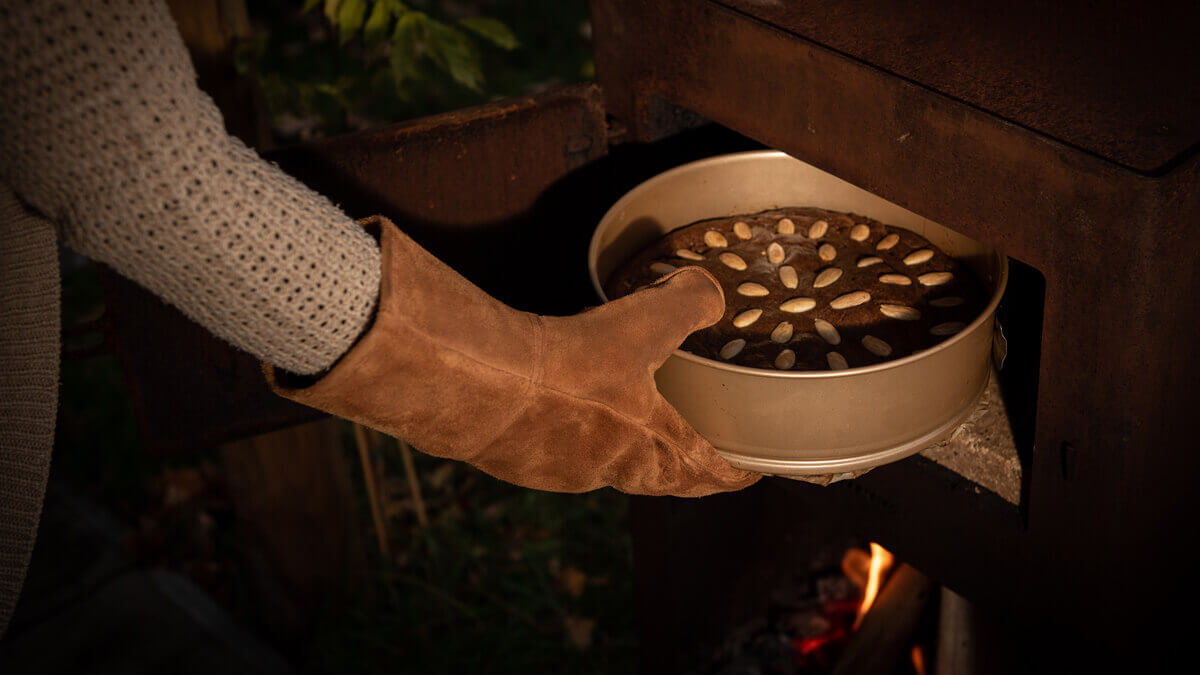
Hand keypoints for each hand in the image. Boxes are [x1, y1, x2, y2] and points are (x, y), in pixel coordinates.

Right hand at [266, 216, 759, 495]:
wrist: (476, 386)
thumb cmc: (570, 365)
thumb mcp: (641, 322)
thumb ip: (688, 304)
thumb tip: (709, 292)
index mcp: (653, 449)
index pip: (711, 474)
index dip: (737, 472)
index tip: (754, 470)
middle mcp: (611, 472)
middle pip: (660, 479)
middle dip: (681, 466)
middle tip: (696, 448)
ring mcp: (560, 472)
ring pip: (604, 467)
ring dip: (620, 450)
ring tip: (623, 422)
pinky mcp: (516, 462)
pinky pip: (554, 453)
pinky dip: (567, 435)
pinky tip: (555, 407)